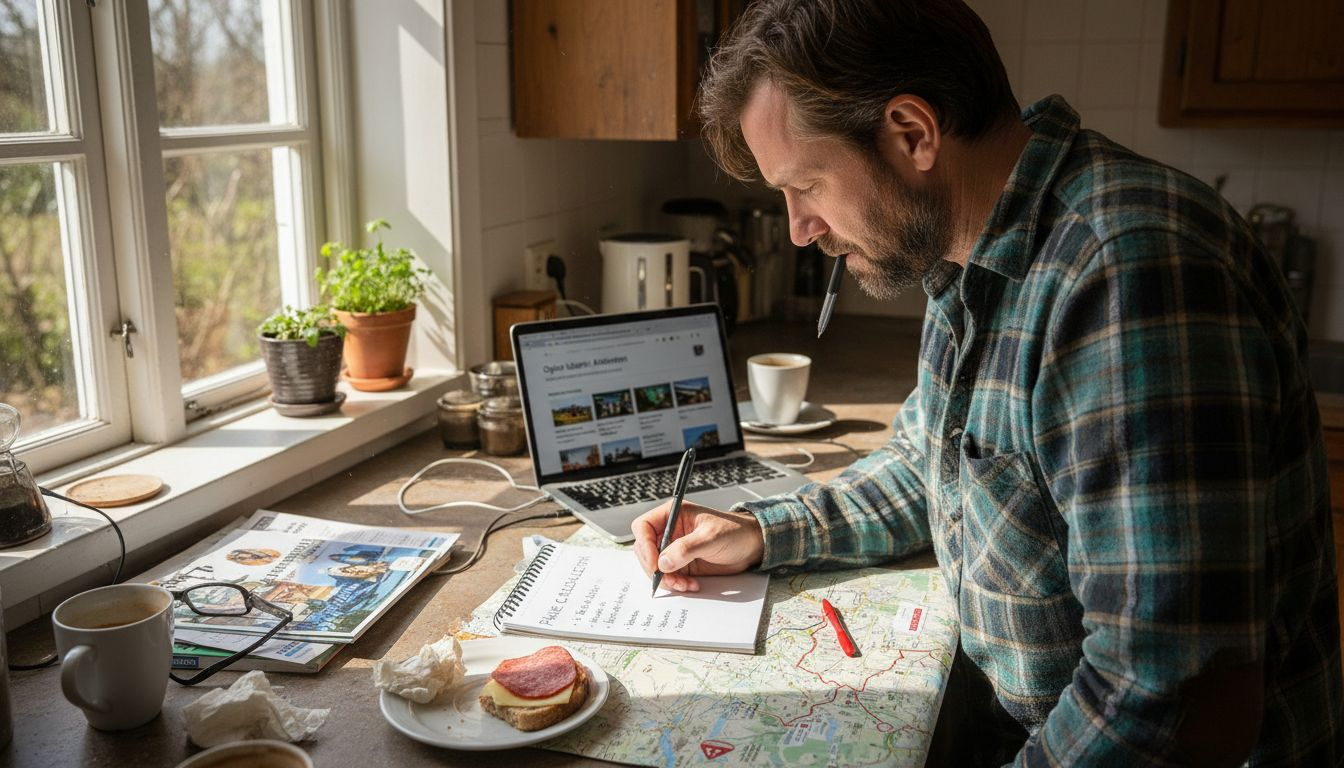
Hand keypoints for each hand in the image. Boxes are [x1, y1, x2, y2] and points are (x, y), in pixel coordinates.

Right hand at [631, 500, 764, 591]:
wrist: (751, 546)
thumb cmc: (734, 531)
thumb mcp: (711, 537)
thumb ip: (686, 549)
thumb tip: (663, 562)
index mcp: (673, 515)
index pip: (643, 527)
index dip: (645, 546)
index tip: (655, 564)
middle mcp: (670, 531)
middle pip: (645, 550)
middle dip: (655, 568)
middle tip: (669, 579)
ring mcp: (674, 549)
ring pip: (655, 566)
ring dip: (666, 579)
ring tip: (684, 584)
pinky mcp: (681, 564)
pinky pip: (668, 577)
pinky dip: (676, 584)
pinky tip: (691, 584)